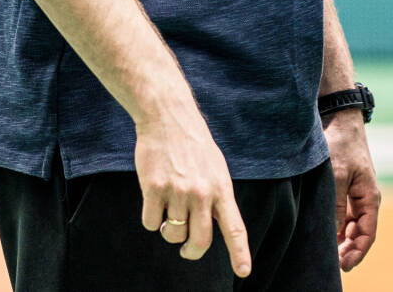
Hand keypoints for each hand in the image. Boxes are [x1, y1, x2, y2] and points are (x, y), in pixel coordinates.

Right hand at [134, 106, 250, 277]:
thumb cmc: (195, 147)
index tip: (243, 273)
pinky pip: (149, 223)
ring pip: (171, 234)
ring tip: (169, 209)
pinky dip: (150, 218)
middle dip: (191, 251)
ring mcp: (178, 192)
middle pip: (199, 241)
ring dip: (167, 229)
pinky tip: (154, 198)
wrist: (170, 119)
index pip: (234, 228)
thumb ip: (216, 198)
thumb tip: (209, 228)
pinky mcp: (154, 189)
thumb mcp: (216, 170)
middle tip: (186, 248)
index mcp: (222, 189)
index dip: (239, 253)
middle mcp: (202, 194)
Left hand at [325, 109, 380, 270]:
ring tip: (324, 251)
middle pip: (359, 233)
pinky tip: (322, 232)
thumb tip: (334, 234)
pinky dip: (335, 226)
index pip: (368, 234)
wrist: (339, 118)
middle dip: (347, 250)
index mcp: (370, 197)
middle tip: (329, 263)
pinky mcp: (344, 188)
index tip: (342, 267)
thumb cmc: (341, 144)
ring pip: (350, 226)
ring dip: (340, 239)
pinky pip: (343, 215)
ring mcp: (355, 193)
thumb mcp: (336, 175)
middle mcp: (365, 198)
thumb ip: (336, 206)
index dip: (357, 253)